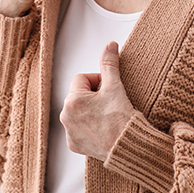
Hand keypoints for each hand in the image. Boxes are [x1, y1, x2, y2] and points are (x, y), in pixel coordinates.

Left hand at [60, 42, 136, 161]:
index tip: (109, 89)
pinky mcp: (74, 145)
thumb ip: (109, 64)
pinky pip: (78, 129)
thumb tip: (110, 45)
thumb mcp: (115, 86)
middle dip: (93, 96)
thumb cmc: (121, 118)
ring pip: (78, 112)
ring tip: (107, 115)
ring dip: (90, 110)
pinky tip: (102, 128)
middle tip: (110, 103)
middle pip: (79, 95)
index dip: (98, 81)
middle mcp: (65, 116)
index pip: (82, 79)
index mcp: (72, 100)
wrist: (127, 147)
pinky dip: (88, 127)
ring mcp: (69, 132)